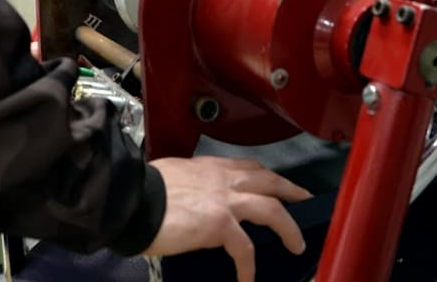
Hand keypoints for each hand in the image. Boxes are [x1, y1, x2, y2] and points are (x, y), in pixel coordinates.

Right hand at [145, 156, 311, 281]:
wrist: (130, 201)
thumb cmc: (141, 191)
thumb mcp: (172, 177)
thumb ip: (191, 185)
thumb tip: (192, 199)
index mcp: (210, 168)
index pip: (247, 167)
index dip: (266, 175)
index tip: (277, 183)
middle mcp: (222, 179)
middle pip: (269, 180)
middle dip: (291, 190)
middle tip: (306, 200)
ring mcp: (225, 200)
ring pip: (272, 210)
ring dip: (289, 228)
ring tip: (297, 245)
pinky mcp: (220, 224)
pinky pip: (246, 249)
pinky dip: (249, 267)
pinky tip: (247, 279)